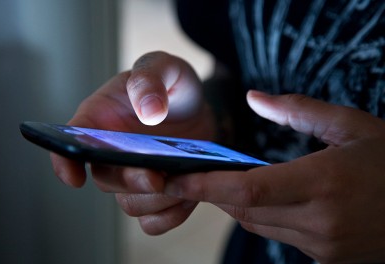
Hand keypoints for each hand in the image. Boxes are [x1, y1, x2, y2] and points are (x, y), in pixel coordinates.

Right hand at [50, 51, 214, 233]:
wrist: (199, 107)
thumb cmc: (172, 84)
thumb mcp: (164, 67)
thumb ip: (151, 78)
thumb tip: (148, 110)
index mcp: (100, 120)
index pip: (69, 144)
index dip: (64, 163)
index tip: (74, 178)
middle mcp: (112, 153)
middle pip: (106, 180)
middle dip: (129, 181)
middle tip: (155, 176)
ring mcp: (134, 176)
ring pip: (131, 204)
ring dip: (156, 199)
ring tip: (184, 180)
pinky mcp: (159, 192)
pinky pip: (156, 219)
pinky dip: (172, 213)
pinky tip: (190, 194)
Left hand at [164, 91, 384, 262]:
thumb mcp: (352, 125)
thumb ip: (298, 111)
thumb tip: (254, 98)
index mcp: (324, 183)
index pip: (247, 189)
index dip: (205, 185)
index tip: (173, 178)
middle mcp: (320, 221)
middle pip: (244, 208)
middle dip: (215, 191)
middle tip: (193, 172)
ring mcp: (323, 245)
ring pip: (258, 224)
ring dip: (238, 202)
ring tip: (229, 179)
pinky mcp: (327, 257)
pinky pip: (279, 235)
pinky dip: (264, 215)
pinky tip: (268, 197)